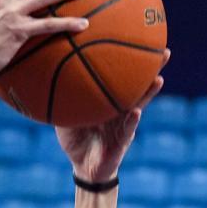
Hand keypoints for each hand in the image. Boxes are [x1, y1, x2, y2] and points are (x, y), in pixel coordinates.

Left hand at [56, 50, 170, 182]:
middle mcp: (121, 109)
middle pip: (139, 85)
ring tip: (158, 78)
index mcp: (109, 101)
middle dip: (152, 68)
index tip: (139, 42)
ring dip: (150, 92)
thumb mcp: (65, 115)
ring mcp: (125, 124)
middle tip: (164, 51)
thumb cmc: (76, 138)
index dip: (132, 61)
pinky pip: (127, 129)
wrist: (83, 166)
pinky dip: (131, 120)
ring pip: (140, 105)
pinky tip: (135, 111)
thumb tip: (42, 77)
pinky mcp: (122, 141)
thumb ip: (60, 99)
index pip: (123, 78)